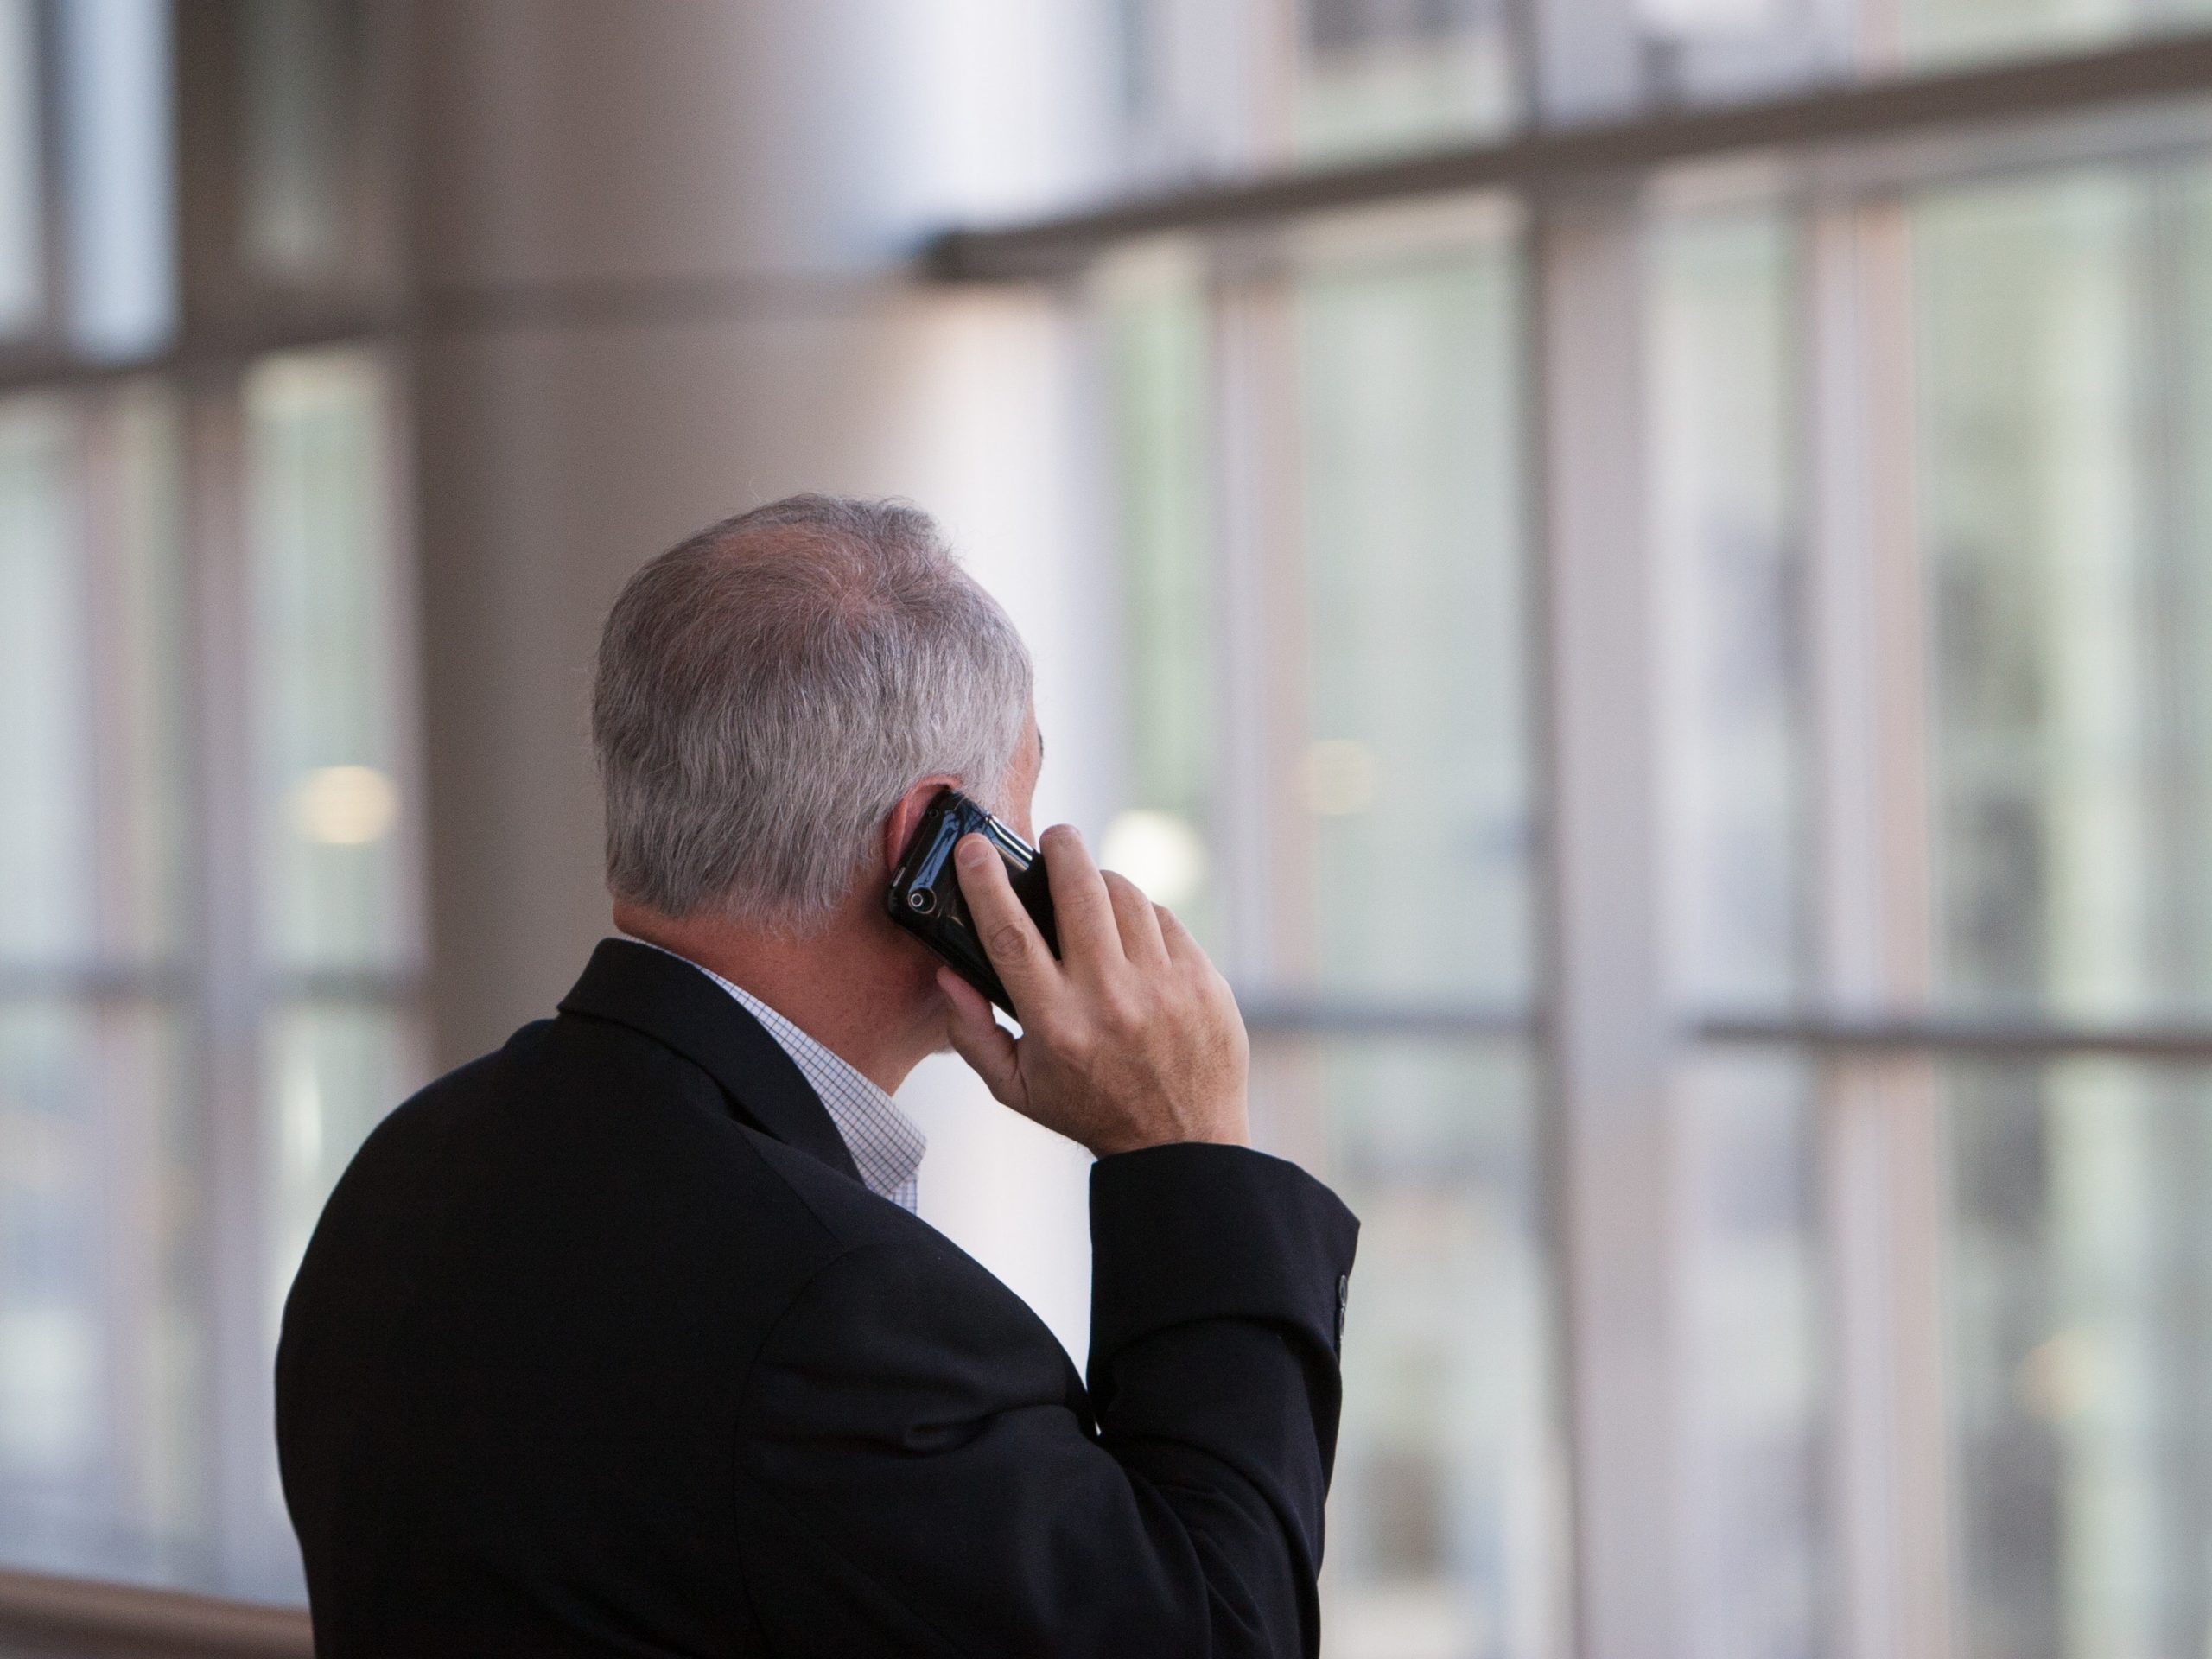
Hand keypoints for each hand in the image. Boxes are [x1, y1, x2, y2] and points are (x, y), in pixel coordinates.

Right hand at [938, 825, 1249, 1157]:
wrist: (1183, 1141)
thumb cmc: (1090, 1109)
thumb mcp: (1016, 1089)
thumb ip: (972, 1034)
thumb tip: (948, 974)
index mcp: (1055, 1024)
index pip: (1011, 935)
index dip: (986, 883)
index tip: (974, 847)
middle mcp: (1109, 1000)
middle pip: (1078, 892)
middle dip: (1062, 848)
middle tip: (1055, 836)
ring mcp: (1161, 987)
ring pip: (1125, 895)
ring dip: (1102, 880)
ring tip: (1091, 891)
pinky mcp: (1201, 980)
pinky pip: (1164, 918)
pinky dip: (1142, 915)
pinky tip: (1132, 933)